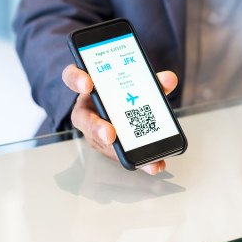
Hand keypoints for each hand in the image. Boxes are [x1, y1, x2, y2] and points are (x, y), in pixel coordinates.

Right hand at [61, 64, 178, 174]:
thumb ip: (153, 81)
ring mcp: (94, 131)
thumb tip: (169, 79)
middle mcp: (87, 109)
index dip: (76, 80)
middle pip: (83, 118)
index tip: (88, 84)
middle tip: (109, 134)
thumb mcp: (139, 83)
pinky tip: (154, 164)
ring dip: (115, 150)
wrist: (126, 107)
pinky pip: (120, 155)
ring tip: (134, 153)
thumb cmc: (124, 93)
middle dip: (96, 127)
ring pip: (99, 141)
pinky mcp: (108, 147)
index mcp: (90, 86)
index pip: (72, 77)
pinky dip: (139, 161)